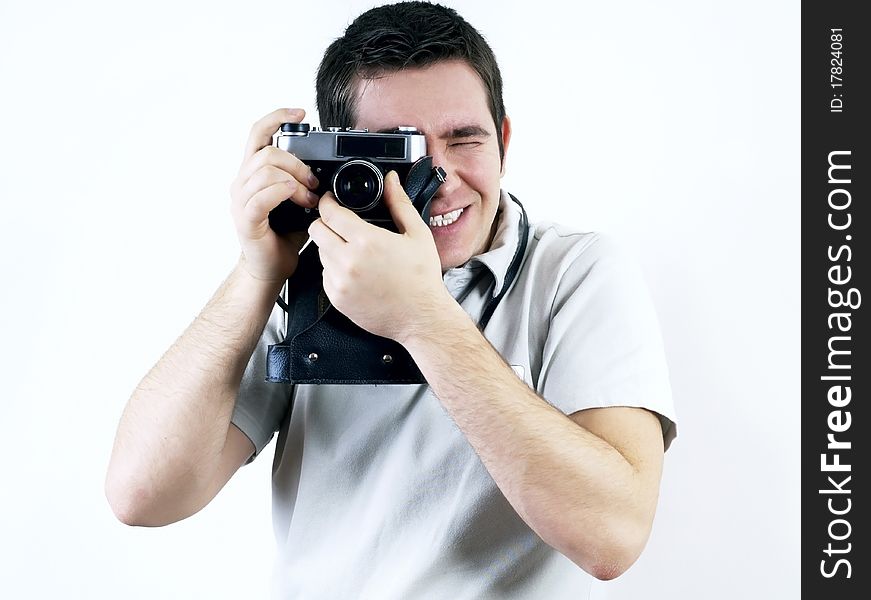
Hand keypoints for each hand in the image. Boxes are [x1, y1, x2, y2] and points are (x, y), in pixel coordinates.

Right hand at [229, 108, 320, 282]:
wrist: (269, 268)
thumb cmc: (282, 237)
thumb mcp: (297, 201)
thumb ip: (302, 181)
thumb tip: (325, 169)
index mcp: (253, 174)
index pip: (258, 133)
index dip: (277, 117)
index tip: (301, 112)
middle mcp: (242, 183)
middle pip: (267, 151)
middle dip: (297, 162)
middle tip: (314, 182)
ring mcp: (241, 200)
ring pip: (266, 169)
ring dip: (295, 179)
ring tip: (309, 198)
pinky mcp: (246, 218)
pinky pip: (263, 196)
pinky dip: (284, 192)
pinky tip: (297, 199)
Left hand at [308, 171, 450, 342]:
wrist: (421, 318)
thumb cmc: (422, 279)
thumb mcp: (417, 234)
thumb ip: (399, 203)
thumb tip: (391, 181)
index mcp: (367, 241)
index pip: (330, 212)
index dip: (328, 202)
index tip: (331, 200)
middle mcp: (348, 261)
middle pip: (316, 230)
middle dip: (325, 222)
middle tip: (339, 223)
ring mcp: (340, 282)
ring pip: (319, 252)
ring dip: (330, 246)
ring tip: (352, 249)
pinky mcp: (337, 299)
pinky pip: (325, 275)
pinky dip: (334, 269)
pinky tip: (355, 270)